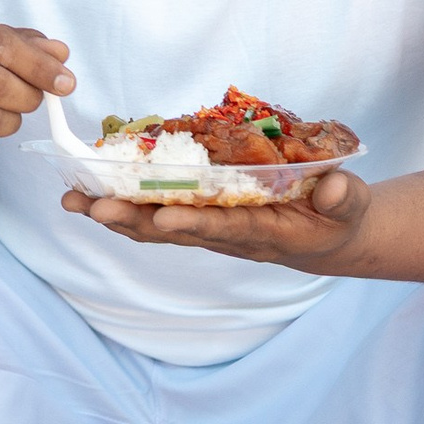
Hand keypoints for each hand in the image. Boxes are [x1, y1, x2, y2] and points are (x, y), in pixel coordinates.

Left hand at [64, 168, 372, 270]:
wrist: (327, 236)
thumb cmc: (338, 215)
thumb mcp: (349, 205)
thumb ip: (341, 197)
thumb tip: (334, 187)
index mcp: (266, 231)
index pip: (226, 228)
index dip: (195, 223)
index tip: (164, 216)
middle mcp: (230, 234)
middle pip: (174, 231)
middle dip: (133, 219)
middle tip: (92, 208)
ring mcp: (212, 228)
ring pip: (157, 225)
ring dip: (115, 214)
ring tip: (73, 201)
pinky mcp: (202, 217)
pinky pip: (157, 215)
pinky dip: (125, 206)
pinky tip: (90, 196)